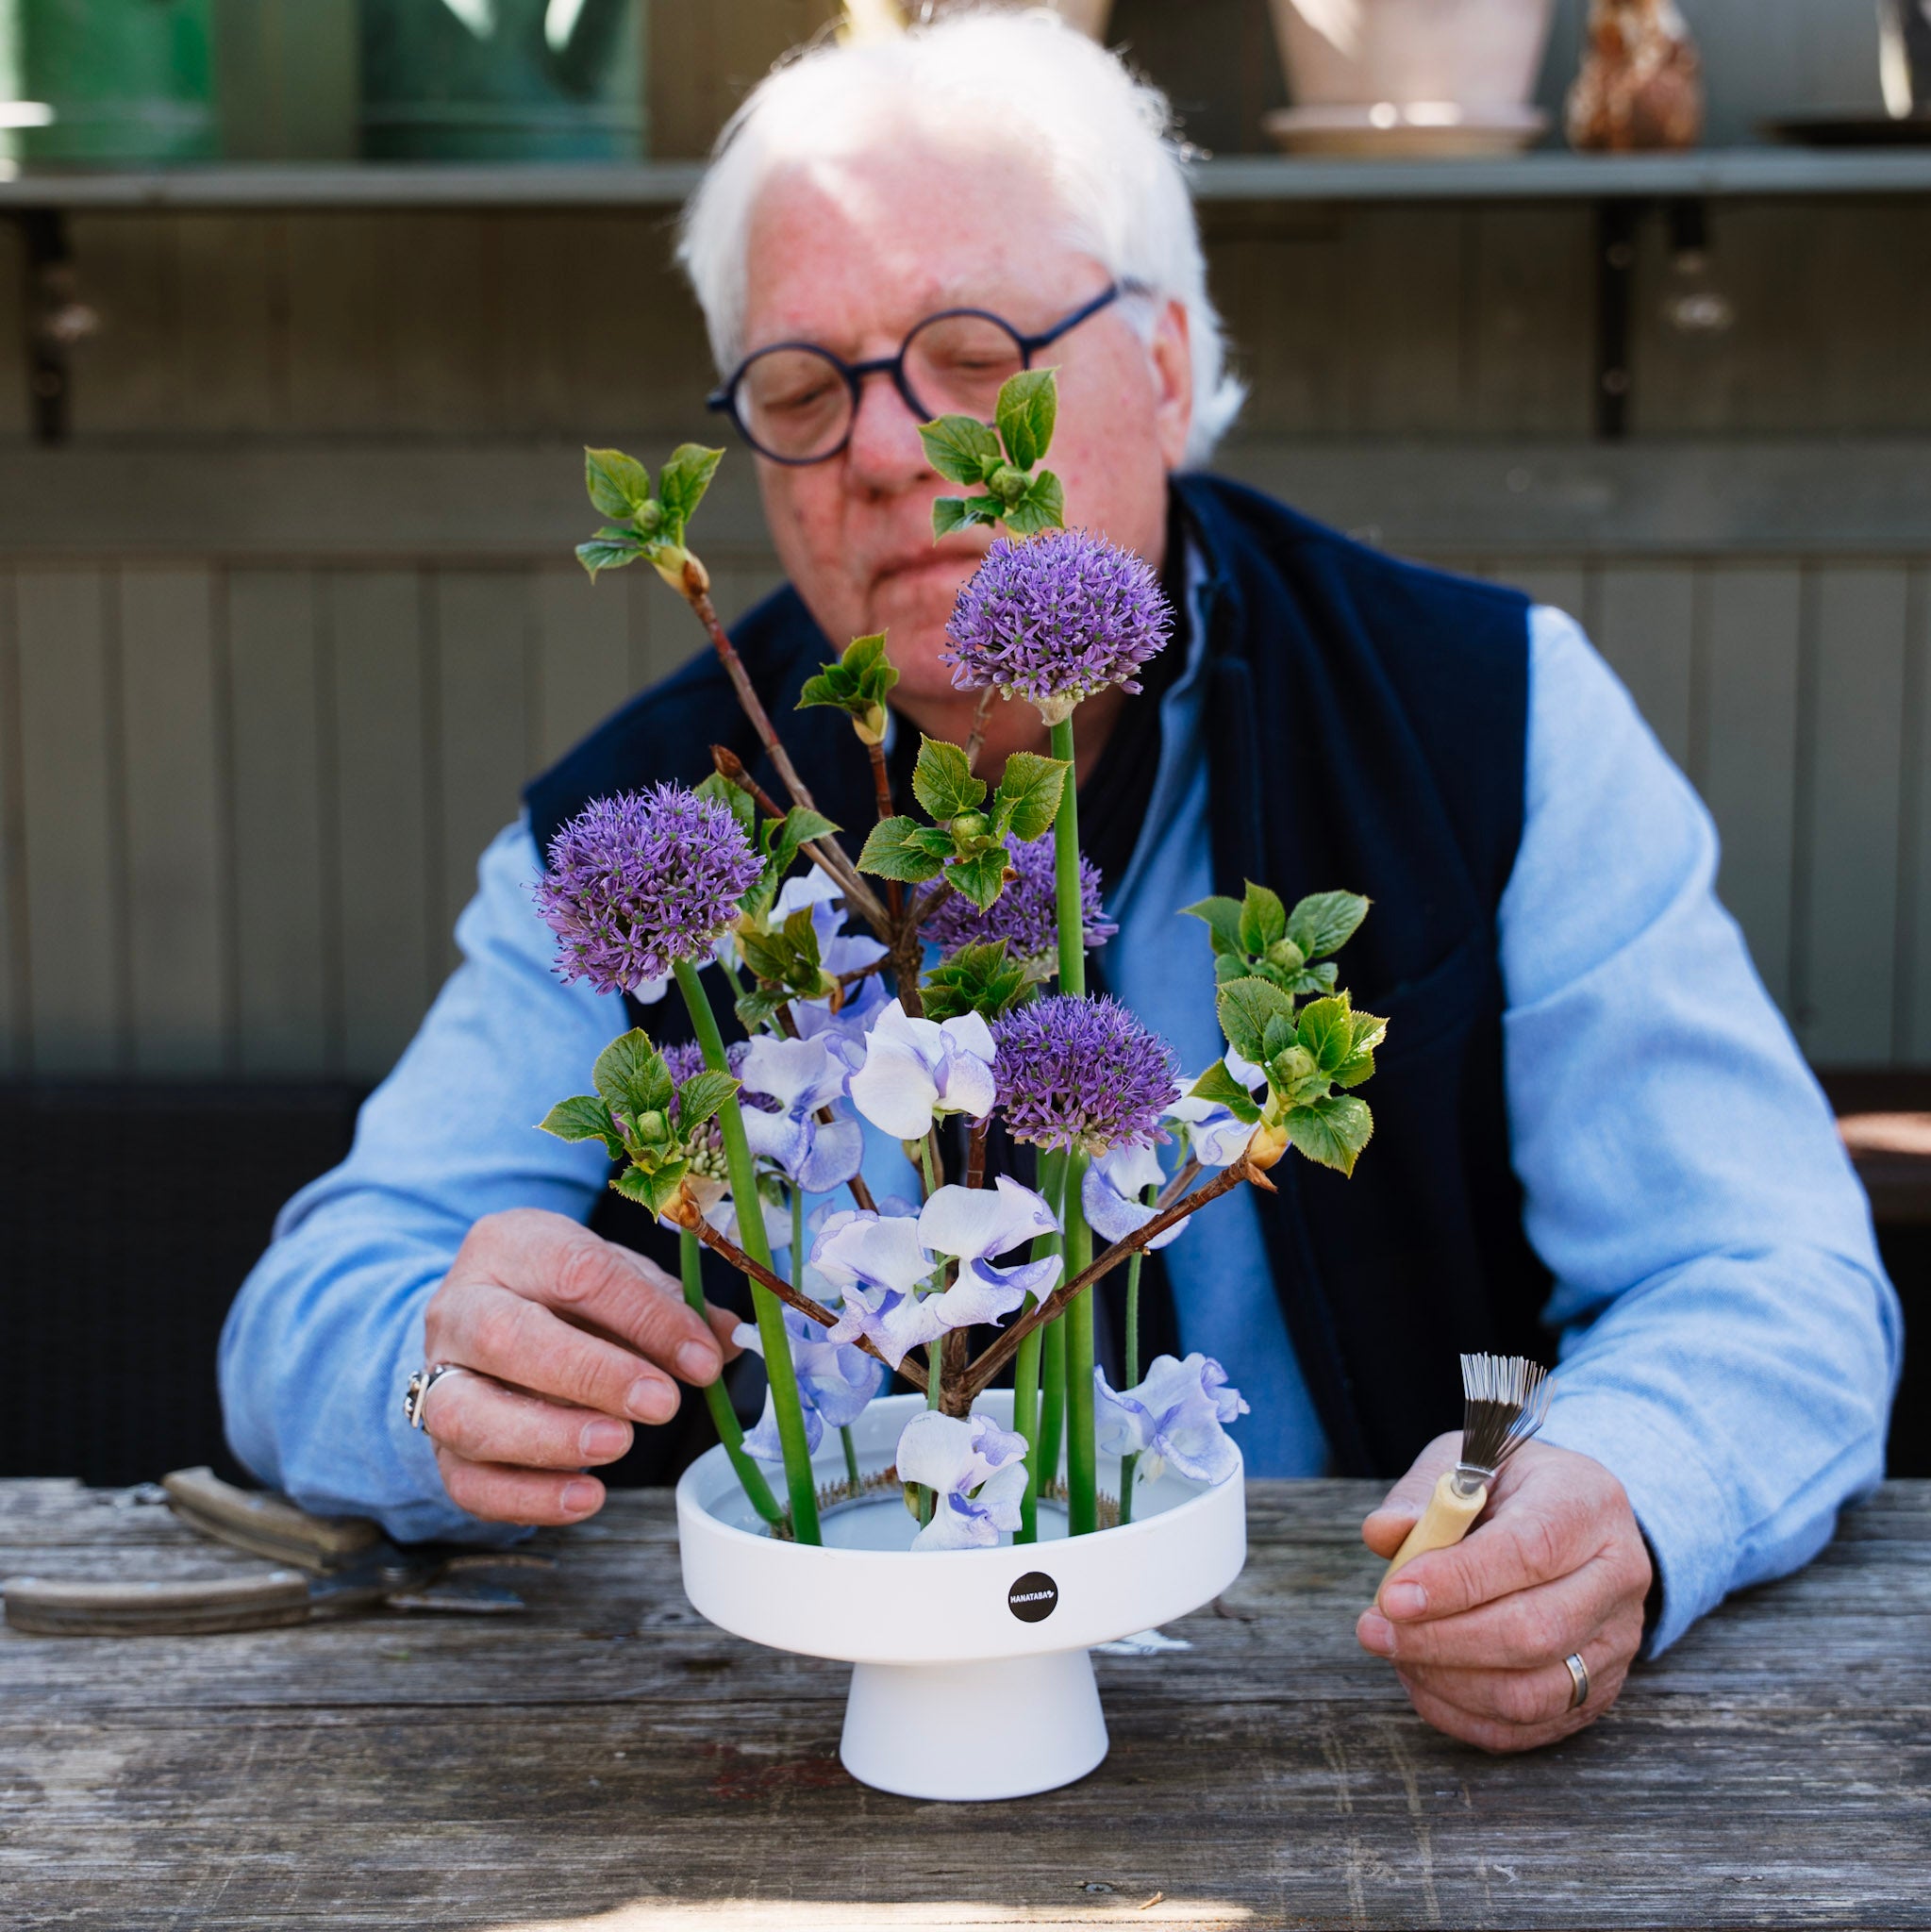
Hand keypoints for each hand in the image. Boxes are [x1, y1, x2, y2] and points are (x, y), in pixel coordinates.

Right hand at [418, 1208, 739, 1526]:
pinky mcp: (439, 1445)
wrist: (488, 1316)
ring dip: (550, 1437)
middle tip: (661, 1403)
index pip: (575, 1270)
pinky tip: (586, 1496)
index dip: (645, 1316)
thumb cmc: (565, 1292)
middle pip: (505, 1337)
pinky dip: (527, 1498)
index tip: (701, 1358)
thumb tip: (725, 1343)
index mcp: (511, 1246)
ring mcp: (439, 1378)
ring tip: (620, 1444)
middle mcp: (460, 1308)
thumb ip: (672, 1305)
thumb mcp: (620, 1275)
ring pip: (468, 1414)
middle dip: (591, 1374)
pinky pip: (468, 1482)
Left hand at [1355, 1433, 1652, 1752]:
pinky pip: (1531, 1725)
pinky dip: (1466, 1715)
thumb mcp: (1467, 1465)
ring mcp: (1617, 1641)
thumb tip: (1383, 1534)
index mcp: (1588, 1504)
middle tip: (1376, 1631)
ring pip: (1534, 1692)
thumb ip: (1424, 1494)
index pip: (1528, 1551)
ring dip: (1449, 1683)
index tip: (1392, 1596)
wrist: (1573, 1518)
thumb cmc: (1510, 1487)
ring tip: (1396, 1653)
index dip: (1456, 1581)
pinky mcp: (1601, 1690)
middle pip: (1535, 1632)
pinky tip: (1423, 1681)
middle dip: (1442, 1640)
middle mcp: (1618, 1576)